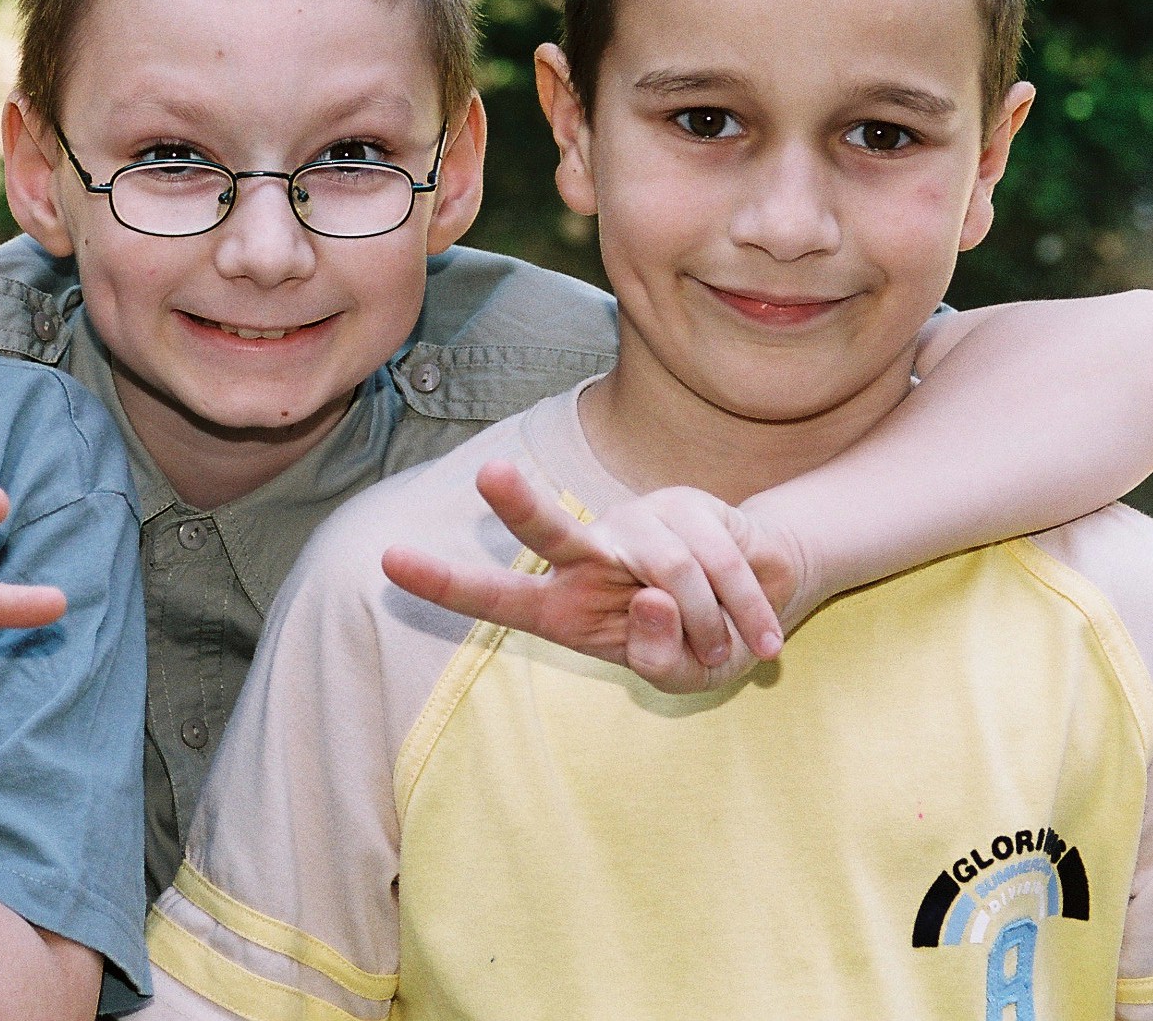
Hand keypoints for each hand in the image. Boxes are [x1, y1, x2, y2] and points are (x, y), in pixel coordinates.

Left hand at [381, 460, 800, 691]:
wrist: (762, 603)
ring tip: (729, 648)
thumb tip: (649, 595)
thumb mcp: (679, 678)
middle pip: (550, 528)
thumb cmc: (699, 644)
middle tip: (491, 475)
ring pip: (668, 570)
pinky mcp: (685, 504)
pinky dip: (744, 610)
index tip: (389, 560)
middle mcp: (588, 556)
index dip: (443, 581)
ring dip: (711, 626)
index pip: (496, 595)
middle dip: (520, 505)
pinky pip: (716, 562)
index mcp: (565, 607)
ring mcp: (634, 524)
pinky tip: (761, 635)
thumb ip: (655, 656)